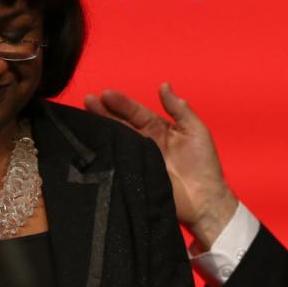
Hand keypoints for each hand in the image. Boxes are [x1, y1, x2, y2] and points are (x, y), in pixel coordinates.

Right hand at [85, 83, 237, 248]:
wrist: (204, 201)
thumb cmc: (204, 164)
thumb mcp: (195, 130)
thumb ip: (179, 109)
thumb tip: (164, 85)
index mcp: (159, 130)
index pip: (137, 112)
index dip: (122, 103)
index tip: (105, 93)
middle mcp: (145, 142)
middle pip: (121, 124)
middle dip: (104, 112)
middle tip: (87, 100)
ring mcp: (137, 160)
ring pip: (115, 140)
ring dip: (100, 127)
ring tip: (83, 114)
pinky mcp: (132, 176)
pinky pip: (115, 162)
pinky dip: (103, 152)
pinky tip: (89, 143)